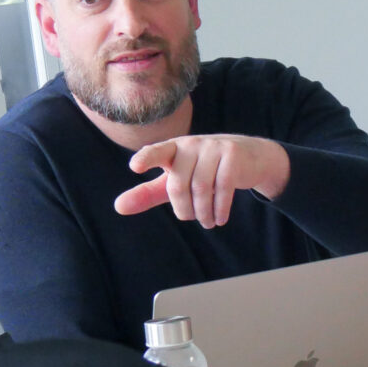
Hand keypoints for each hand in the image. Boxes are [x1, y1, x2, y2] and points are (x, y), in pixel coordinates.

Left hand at [115, 135, 290, 227]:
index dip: (146, 158)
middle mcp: (191, 144)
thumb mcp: (175, 181)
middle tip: (191, 219)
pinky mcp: (233, 156)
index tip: (135, 166)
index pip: (157, 152)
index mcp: (173, 149)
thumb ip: (148, 193)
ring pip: (201, 188)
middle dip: (184, 208)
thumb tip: (118, 207)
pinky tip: (219, 219)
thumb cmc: (203, 170)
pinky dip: (219, 209)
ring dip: (203, 213)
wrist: (249, 157)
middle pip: (179, 183)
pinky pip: (223, 188)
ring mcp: (213, 147)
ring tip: (207, 222)